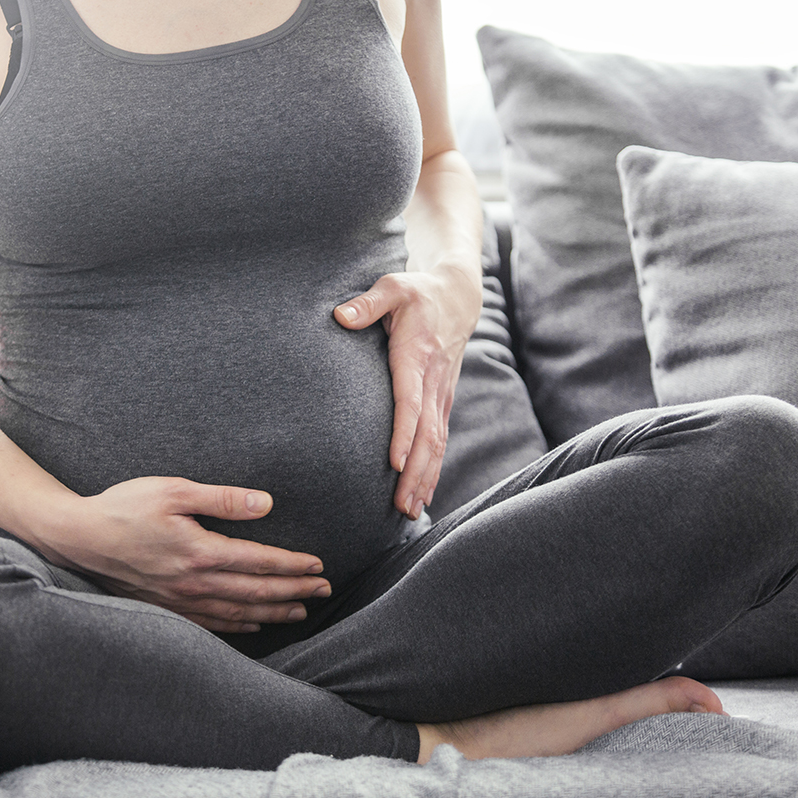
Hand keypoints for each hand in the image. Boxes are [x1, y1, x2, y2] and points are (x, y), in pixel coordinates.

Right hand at [40, 476, 330, 632]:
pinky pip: (212, 624)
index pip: (259, 562)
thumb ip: (223, 499)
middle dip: (295, 591)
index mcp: (200, 551)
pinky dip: (240, 626)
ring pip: (238, 612)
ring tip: (301, 609)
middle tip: (324, 589)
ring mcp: (180, 601)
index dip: (292, 565)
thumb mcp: (174, 490)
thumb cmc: (125, 506)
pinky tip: (256, 624)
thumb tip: (266, 503)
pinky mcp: (167, 608)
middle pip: (256, 592)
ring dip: (274, 611)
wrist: (79, 537)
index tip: (318, 565)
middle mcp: (194, 582)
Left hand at [335, 263, 480, 518]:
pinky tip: (422, 496)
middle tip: (400, 505)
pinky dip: (433, 469)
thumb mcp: (393, 287)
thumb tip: (340, 316)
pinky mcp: (443, 401)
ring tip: (410, 510)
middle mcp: (434, 381)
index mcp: (418, 356)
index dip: (404, 433)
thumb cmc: (418, 293)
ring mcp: (442, 393)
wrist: (457, 296)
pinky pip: (440, 440)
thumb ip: (367, 303)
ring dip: (425, 478)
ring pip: (437, 443)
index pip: (411, 401)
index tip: (394, 461)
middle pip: (427, 434)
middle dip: (415, 472)